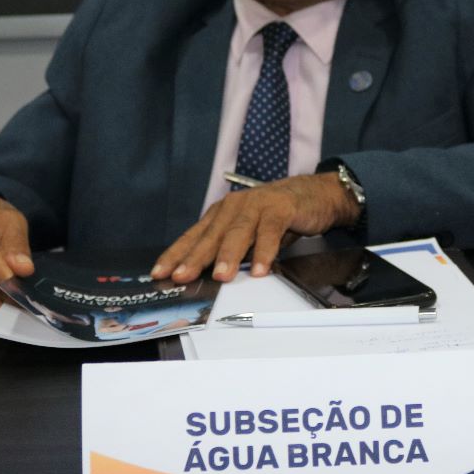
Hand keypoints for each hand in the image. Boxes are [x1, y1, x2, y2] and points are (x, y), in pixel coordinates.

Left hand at [151, 172, 359, 283]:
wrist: (315, 194)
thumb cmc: (277, 217)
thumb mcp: (249, 235)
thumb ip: (231, 252)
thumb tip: (208, 278)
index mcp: (221, 214)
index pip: (194, 237)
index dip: (176, 254)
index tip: (159, 273)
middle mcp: (234, 207)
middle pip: (211, 235)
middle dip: (195, 258)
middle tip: (182, 277)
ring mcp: (257, 205)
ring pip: (238, 232)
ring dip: (229, 255)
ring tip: (220, 276)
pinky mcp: (280, 208)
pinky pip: (270, 231)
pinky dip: (265, 251)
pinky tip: (260, 269)